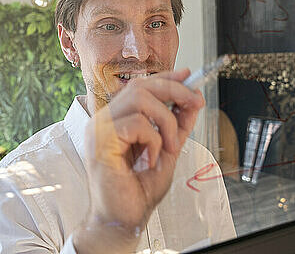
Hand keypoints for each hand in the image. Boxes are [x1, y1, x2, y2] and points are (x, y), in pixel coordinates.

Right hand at [73, 69, 204, 253]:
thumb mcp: (166, 150)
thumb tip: (192, 100)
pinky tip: (149, 159)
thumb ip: (177, 125)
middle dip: (174, 90)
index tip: (187, 75)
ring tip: (168, 145)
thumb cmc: (138, 189)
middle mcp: (104, 119)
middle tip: (194, 103)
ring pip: (140, 98)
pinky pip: (137, 124)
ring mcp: (99, 128)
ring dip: (165, 121)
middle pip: (141, 86)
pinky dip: (153, 140)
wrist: (124, 218)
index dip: (164, 77)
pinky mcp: (101, 140)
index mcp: (116, 119)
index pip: (139, 86)